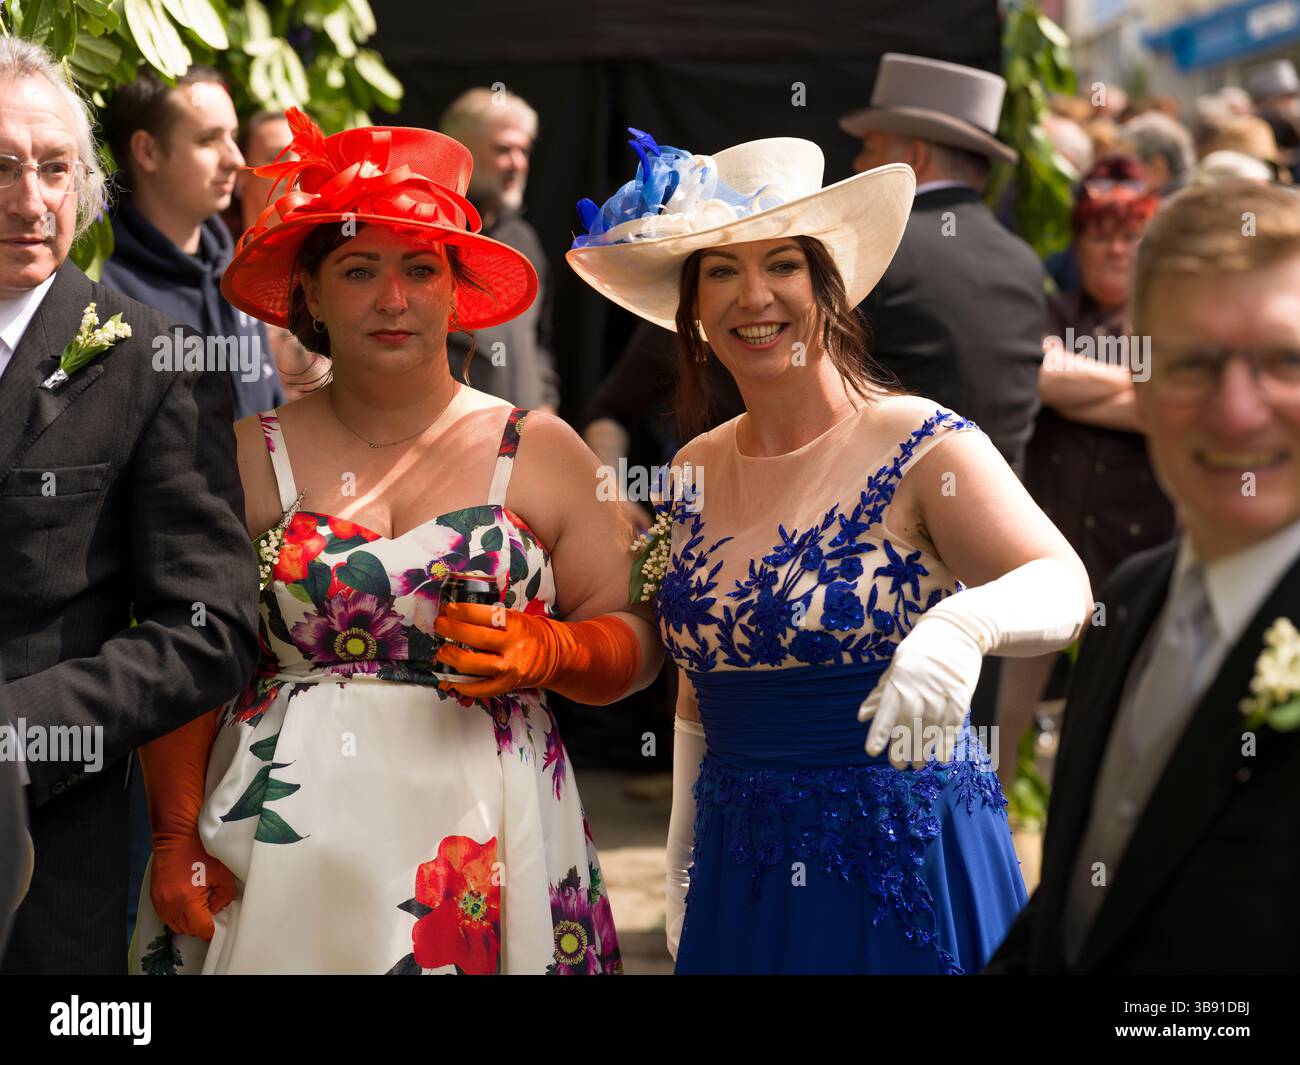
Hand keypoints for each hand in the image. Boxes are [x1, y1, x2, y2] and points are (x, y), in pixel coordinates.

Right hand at [149, 832, 235, 940]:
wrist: (176, 837)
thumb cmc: (201, 853)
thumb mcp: (223, 874)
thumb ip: (225, 896)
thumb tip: (217, 910)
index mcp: (188, 901)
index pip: (201, 929)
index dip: (212, 930)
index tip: (219, 925)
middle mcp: (171, 906)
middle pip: (188, 930)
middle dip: (201, 926)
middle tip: (211, 913)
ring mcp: (160, 903)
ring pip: (176, 926)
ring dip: (188, 922)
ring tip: (199, 908)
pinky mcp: (154, 898)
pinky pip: (167, 917)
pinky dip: (177, 915)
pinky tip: (187, 903)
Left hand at [434, 602, 641, 704]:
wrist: (556, 656)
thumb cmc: (530, 634)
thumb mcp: (517, 618)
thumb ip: (492, 618)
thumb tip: (458, 615)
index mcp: (516, 624)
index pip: (485, 615)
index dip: (463, 611)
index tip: (449, 608)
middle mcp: (513, 646)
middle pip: (475, 638)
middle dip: (452, 630)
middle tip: (440, 624)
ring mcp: (510, 668)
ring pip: (473, 665)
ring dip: (452, 657)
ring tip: (442, 651)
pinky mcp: (507, 685)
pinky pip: (481, 688)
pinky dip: (464, 685)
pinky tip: (453, 680)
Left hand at [857, 612, 982, 768]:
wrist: (957, 631)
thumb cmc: (920, 649)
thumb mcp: (896, 665)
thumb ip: (880, 693)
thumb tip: (861, 716)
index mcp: (900, 681)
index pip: (887, 712)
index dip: (878, 733)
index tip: (871, 751)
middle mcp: (920, 692)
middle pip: (908, 728)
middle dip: (901, 750)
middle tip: (898, 766)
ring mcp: (942, 697)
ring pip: (930, 732)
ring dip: (923, 751)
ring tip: (917, 764)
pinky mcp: (961, 700)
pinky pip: (952, 729)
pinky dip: (946, 745)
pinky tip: (940, 758)